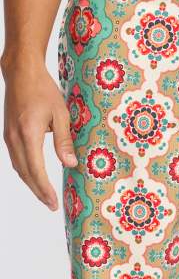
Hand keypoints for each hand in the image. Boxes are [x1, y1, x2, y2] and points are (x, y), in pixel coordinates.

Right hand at [2, 60, 77, 210]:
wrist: (21, 74)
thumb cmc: (44, 90)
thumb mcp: (60, 114)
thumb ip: (64, 141)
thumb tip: (70, 164)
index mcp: (28, 134)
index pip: (36, 170)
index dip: (44, 188)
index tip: (53, 202)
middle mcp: (14, 139)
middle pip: (25, 173)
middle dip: (38, 191)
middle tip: (51, 205)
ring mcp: (8, 137)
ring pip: (19, 168)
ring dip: (31, 183)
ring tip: (44, 195)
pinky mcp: (8, 134)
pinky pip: (16, 158)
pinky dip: (25, 171)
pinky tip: (34, 176)